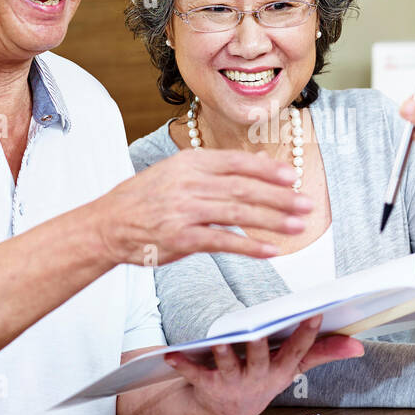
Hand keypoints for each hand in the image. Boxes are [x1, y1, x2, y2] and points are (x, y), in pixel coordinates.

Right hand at [92, 148, 310, 265]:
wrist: (108, 224)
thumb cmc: (145, 199)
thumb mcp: (175, 173)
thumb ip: (212, 171)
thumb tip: (255, 170)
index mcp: (190, 163)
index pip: (237, 163)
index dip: (268, 170)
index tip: (292, 177)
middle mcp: (190, 183)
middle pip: (245, 189)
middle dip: (280, 197)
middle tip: (307, 204)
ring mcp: (185, 210)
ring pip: (239, 214)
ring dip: (273, 221)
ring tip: (298, 226)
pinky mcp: (182, 238)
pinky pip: (223, 242)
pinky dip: (249, 247)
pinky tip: (270, 250)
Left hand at [163, 315, 363, 414]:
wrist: (225, 411)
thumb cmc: (261, 379)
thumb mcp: (293, 368)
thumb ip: (324, 353)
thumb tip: (358, 345)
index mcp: (280, 371)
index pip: (297, 351)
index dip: (306, 334)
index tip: (315, 314)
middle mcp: (258, 378)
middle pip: (261, 358)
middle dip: (261, 345)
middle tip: (261, 330)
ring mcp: (232, 383)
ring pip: (229, 365)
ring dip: (224, 354)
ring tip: (220, 341)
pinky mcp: (207, 385)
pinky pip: (194, 373)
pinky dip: (182, 363)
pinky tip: (170, 354)